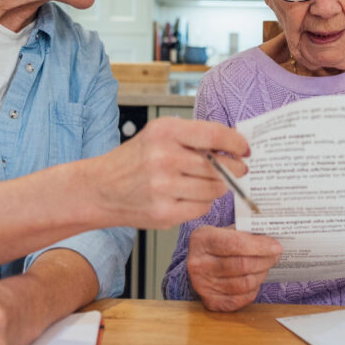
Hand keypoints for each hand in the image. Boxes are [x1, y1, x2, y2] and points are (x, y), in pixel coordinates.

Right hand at [92, 116, 249, 229]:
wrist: (99, 189)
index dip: (236, 143)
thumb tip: (233, 142)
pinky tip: (190, 196)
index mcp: (164, 131)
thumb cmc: (133, 161)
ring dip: (217, 187)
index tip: (244, 149)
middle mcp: (163, 157)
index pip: (215, 135)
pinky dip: (202, 203)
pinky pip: (201, 208)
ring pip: (214, 189)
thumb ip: (194, 136)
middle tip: (238, 170)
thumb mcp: (158, 135)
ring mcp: (163, 188)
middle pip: (219, 166)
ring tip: (206, 182)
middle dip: (234, 169)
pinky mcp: (164, 213)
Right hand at [187, 225, 282, 311]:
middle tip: (275, 256)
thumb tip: (272, 241)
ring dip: (261, 275)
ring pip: (244, 284)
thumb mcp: (225, 231)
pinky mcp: (210, 302)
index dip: (260, 246)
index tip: (276, 247)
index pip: (235, 244)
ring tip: (265, 267)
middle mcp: (198, 263)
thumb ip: (245, 234)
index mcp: (202, 240)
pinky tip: (254, 281)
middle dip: (265, 260)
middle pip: (242, 265)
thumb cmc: (217, 244)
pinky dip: (252, 290)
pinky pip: (241, 299)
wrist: (198, 263)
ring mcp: (202, 285)